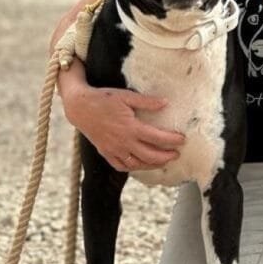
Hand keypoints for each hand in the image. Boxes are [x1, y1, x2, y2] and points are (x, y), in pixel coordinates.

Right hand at [60, 64, 184, 171]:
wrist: (79, 107)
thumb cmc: (103, 98)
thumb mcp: (126, 96)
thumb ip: (146, 102)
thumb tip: (166, 103)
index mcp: (130, 127)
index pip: (157, 138)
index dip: (172, 140)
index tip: (182, 140)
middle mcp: (123, 142)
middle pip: (150, 156)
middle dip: (166, 157)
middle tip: (177, 154)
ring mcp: (113, 149)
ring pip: (137, 164)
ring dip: (153, 165)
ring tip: (163, 161)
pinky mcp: (105, 152)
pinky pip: (121, 166)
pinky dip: (134, 167)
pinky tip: (141, 164)